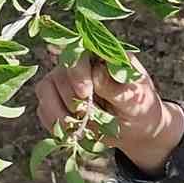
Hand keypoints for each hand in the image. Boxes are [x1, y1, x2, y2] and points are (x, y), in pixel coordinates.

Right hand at [34, 52, 182, 174]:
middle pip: (59, 72)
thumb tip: (96, 73)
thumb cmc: (140, 107)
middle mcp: (81, 63)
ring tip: (80, 127)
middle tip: (87, 116)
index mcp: (104, 55)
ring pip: (45, 89)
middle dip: (70, 99)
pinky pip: (43, 108)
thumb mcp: (135, 99)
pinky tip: (72, 131)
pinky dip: (54, 123)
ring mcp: (65, 80)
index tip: (85, 94)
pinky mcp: (56, 99)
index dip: (77, 72)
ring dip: (59, 113)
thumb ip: (116, 87)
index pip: (81, 51)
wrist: (136, 129)